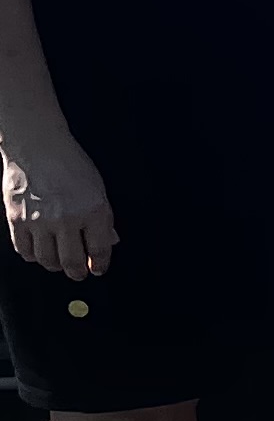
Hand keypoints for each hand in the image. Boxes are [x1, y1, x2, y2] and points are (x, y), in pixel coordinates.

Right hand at [3, 140, 116, 278]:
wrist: (38, 147)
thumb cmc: (71, 165)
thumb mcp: (97, 188)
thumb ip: (102, 218)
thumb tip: (110, 242)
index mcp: (94, 210)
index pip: (99, 249)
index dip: (99, 264)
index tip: (98, 269)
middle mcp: (67, 219)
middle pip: (72, 261)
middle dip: (77, 272)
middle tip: (79, 274)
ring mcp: (40, 222)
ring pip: (47, 260)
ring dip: (55, 265)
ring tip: (59, 263)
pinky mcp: (17, 221)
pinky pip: (24, 250)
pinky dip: (32, 256)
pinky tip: (38, 252)